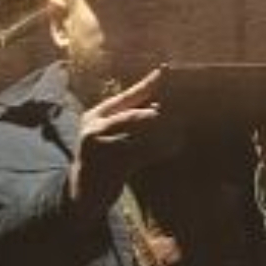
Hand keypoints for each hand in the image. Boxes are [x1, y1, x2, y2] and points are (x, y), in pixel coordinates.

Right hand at [66, 69, 174, 223]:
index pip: (125, 97)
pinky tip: (174, 146)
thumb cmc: (102, 163)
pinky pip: (142, 153)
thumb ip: (128, 120)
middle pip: (134, 115)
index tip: (165, 71)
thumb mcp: (109, 137)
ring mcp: (100, 146)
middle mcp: (94, 127)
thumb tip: (159, 106)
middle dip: (160, 115)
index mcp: (95, 116)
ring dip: (164, 134)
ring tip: (180, 133)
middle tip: (181, 115)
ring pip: (139, 134)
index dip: (146, 84)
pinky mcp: (109, 164)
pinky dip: (161, 149)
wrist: (83, 194)